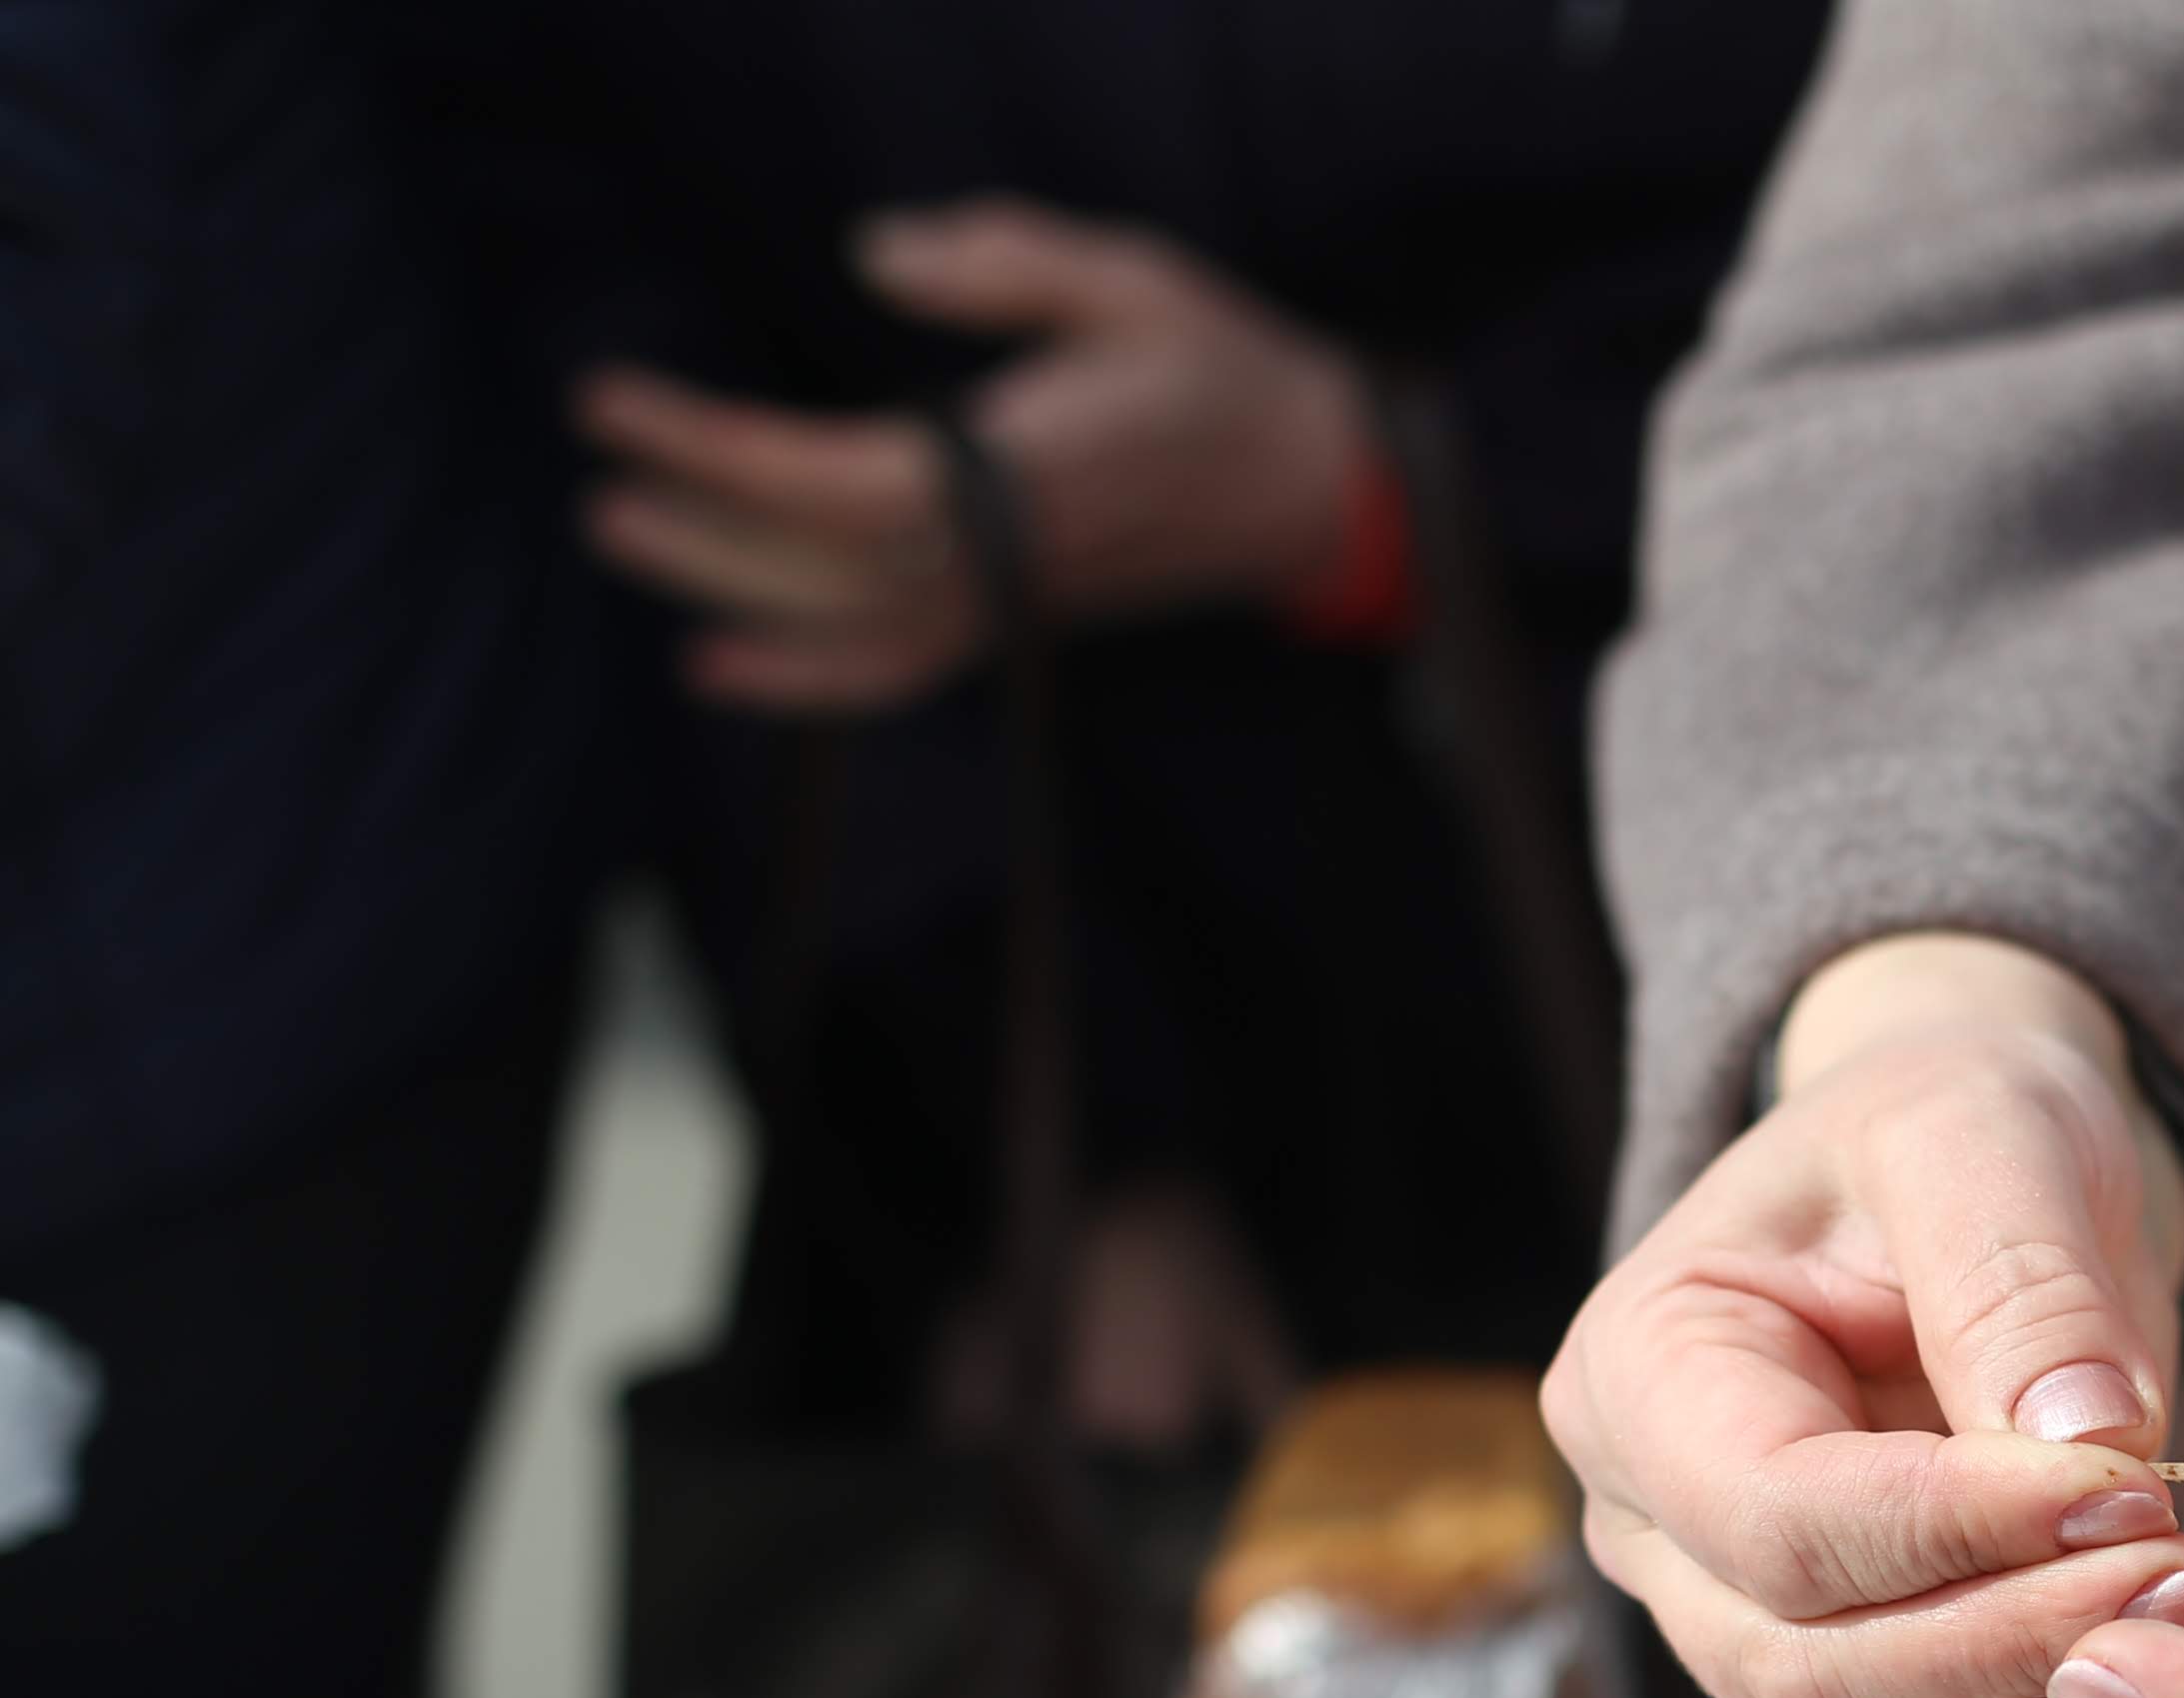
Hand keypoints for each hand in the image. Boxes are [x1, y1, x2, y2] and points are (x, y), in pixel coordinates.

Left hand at [573, 198, 1379, 711]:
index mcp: (1045, 464)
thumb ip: (1009, 262)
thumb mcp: (1136, 280)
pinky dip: (801, 677)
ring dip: (725, 586)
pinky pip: (892, 669)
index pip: (855, 485)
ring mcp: (1016, 603)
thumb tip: (878, 257)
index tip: (624, 405)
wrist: (1305, 488)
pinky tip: (713, 661)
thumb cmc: (1221, 371)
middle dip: (702, 525)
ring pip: (846, 623)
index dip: (727, 456)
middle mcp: (1020, 554)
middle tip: (602, 476)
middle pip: (829, 568)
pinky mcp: (1013, 622)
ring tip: (622, 525)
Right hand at [1542, 936, 2183, 1697]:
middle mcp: (1660, 1533)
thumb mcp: (1981, 1134)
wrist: (1979, 1181)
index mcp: (1641, 1381)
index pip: (1780, 1521)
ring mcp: (1741, 1625)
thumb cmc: (1947, 1132)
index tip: (2131, 1489)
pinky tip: (2172, 1681)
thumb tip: (2086, 1441)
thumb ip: (2018, 1279)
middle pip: (1810, 1671)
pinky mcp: (1852, 1682)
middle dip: (2015, 1641)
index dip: (1960, 1531)